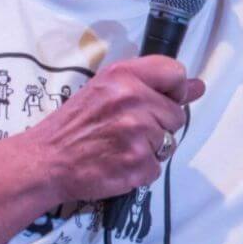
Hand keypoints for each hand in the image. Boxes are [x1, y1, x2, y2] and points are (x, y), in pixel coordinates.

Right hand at [22, 56, 204, 203]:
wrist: (45, 161)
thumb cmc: (74, 125)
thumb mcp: (105, 88)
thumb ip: (151, 83)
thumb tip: (197, 87)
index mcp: (123, 76)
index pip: (176, 74)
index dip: (174, 90)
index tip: (164, 99)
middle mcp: (133, 101)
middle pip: (176, 114)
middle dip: (158, 125)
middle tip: (126, 129)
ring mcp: (136, 133)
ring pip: (169, 142)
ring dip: (149, 148)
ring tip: (118, 145)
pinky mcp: (137, 163)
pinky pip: (157, 167)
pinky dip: (140, 169)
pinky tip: (117, 162)